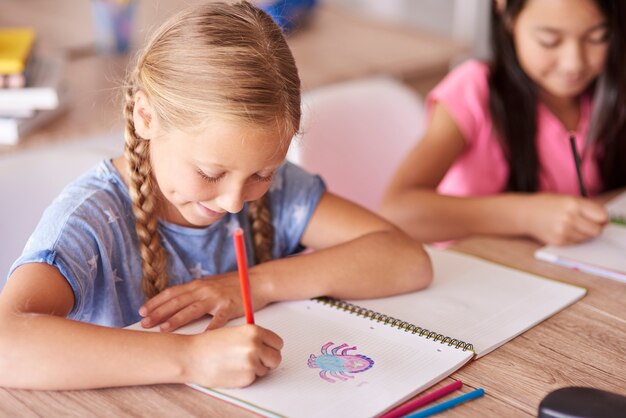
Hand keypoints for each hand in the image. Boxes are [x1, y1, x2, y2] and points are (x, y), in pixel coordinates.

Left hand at [138, 273, 268, 331]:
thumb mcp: (211, 284)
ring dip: (176, 319)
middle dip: (158, 312)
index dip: (156, 302)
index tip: (142, 311)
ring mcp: (216, 298)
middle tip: (144, 323)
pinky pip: (217, 320)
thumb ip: (196, 293)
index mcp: (198, 285)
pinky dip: (208, 329)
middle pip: (177, 302)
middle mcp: (204, 289)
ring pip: (191, 309)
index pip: (171, 293)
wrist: (257, 280)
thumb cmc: (233, 285)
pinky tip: (200, 337)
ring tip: (163, 329)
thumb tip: (178, 302)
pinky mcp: (229, 306)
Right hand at [186, 324, 282, 387]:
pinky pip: (254, 379)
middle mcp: (256, 346)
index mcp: (254, 331)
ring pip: (265, 370)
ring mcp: (252, 363)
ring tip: (237, 363)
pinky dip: (246, 377)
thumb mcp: (236, 332)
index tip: (267, 349)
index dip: (272, 347)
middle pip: (276, 358)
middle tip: (257, 360)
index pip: (278, 342)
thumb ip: (253, 337)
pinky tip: (232, 370)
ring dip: (256, 369)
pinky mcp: (246, 378)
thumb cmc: (210, 344)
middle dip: (268, 360)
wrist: (192, 357)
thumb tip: (267, 345)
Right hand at [522, 194, 607, 244]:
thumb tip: (604, 221)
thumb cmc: (546, 205)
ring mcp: (563, 231)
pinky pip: (576, 243)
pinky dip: (573, 238)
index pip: (601, 216)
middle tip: (586, 223)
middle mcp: (569, 218)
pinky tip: (563, 230)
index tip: (599, 218)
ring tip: (571, 225)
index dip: (602, 218)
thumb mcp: (567, 199)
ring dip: (583, 233)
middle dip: (594, 227)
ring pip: (587, 238)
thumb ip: (586, 208)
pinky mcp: (559, 241)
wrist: (524, 213)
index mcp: (573, 203)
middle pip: (596, 230)